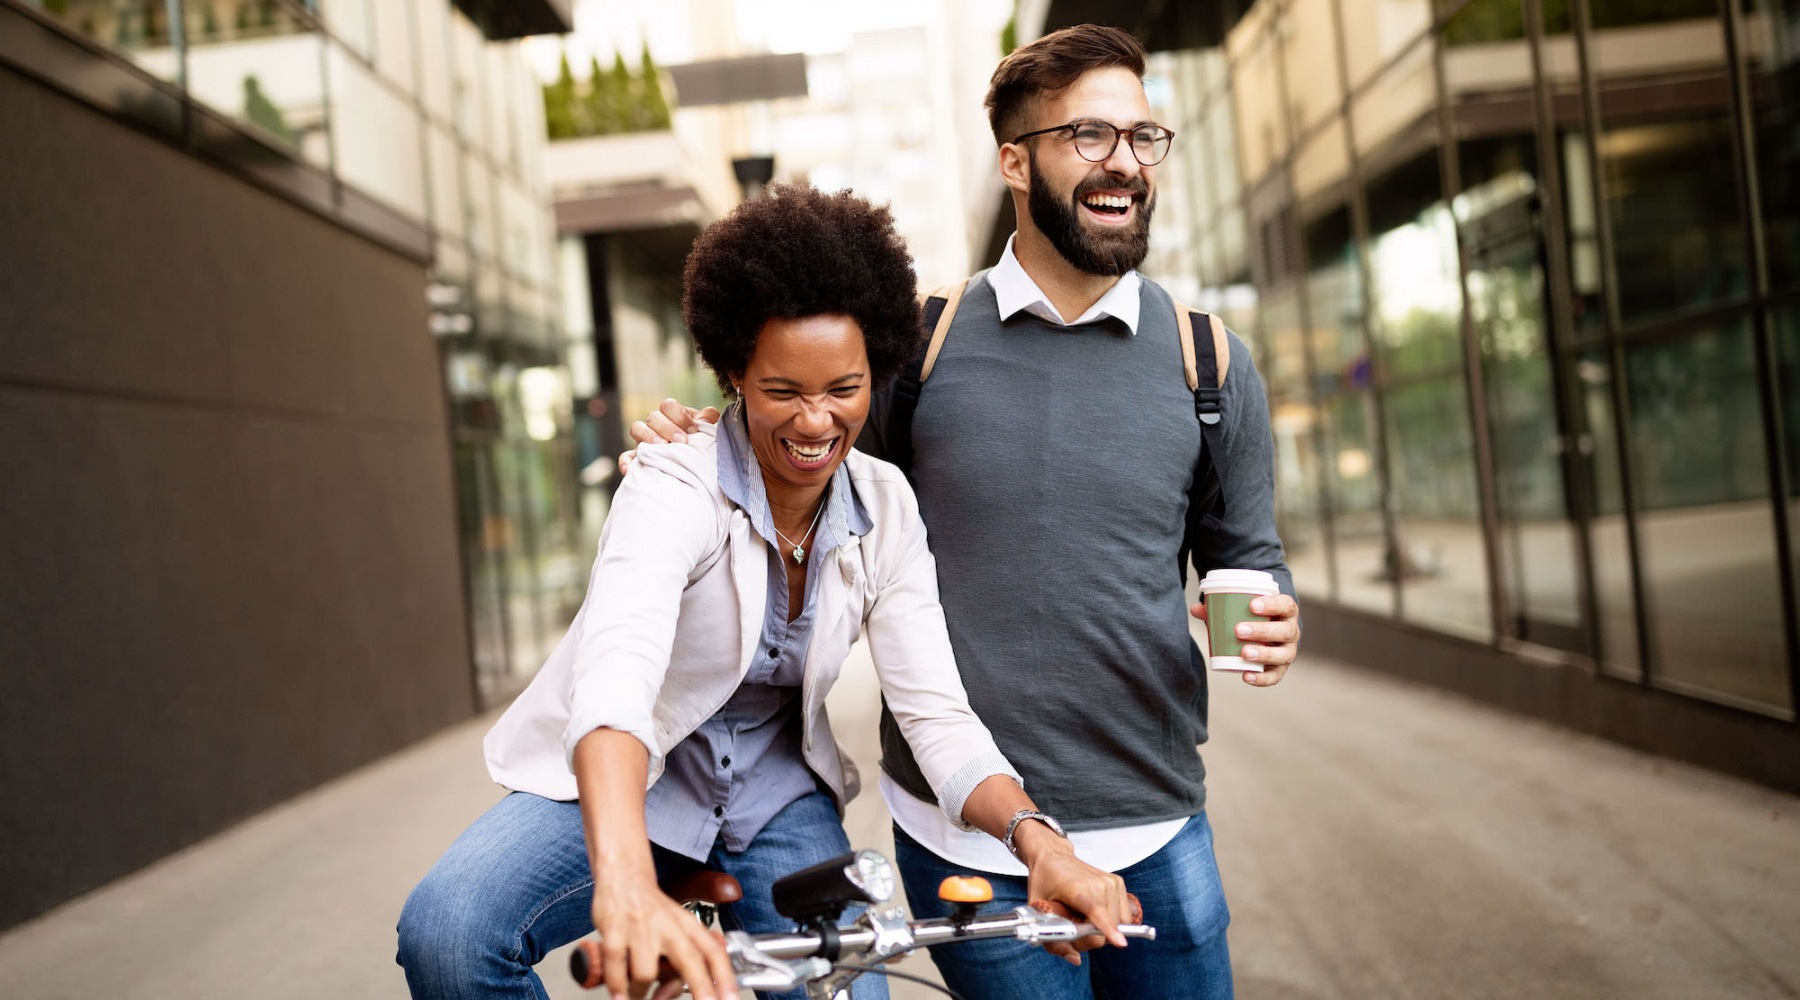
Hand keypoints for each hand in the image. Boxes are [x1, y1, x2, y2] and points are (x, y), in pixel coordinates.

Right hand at [591, 874, 735, 999]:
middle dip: (700, 987)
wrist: (624, 877)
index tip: (729, 998)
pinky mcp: (614, 931)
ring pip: (646, 974)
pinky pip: (616, 969)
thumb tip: (687, 988)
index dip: (724, 977)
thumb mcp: (677, 927)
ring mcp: (641, 928)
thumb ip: (684, 958)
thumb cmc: (652, 909)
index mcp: (688, 926)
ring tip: (636, 992)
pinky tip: (619, 993)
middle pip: (690, 960)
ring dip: (640, 992)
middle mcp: (668, 926)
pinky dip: (617, 986)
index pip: (713, 952)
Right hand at [619, 400, 720, 477]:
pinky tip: (629, 470)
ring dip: (648, 436)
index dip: (680, 415)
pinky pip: (626, 456)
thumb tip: (705, 417)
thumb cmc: (701, 443)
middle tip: (682, 441)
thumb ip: (708, 420)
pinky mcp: (637, 457)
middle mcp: (656, 424)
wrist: (695, 466)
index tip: (694, 429)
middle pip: (653, 416)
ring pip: (637, 428)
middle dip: (667, 427)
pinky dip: (626, 461)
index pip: (668, 406)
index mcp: (672, 415)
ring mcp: (644, 440)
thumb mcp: (707, 431)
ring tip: (661, 447)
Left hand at [1016, 827, 1133, 965]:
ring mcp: (1113, 883)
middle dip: (1092, 938)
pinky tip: (1093, 912)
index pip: (1098, 914)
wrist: (1053, 856)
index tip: (1119, 943)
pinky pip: (1123, 915)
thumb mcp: (1039, 911)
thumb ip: (1054, 941)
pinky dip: (1111, 920)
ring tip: (1083, 917)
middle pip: (1107, 930)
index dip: (1109, 931)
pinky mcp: (1119, 884)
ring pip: (1119, 925)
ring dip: (1103, 930)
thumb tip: (1075, 959)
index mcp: (1079, 890)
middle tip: (1074, 928)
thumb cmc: (1045, 880)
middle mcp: (1100, 885)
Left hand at [1190, 592, 1300, 686]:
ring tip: (1244, 653)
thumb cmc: (1253, 618)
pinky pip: (1275, 676)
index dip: (1272, 604)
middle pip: (1284, 631)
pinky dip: (1262, 678)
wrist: (1266, 635)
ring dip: (1264, 654)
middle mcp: (1291, 632)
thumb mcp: (1241, 610)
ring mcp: (1288, 651)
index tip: (1252, 605)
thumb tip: (1196, 609)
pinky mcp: (1280, 669)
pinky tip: (1246, 676)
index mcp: (1286, 612)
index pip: (1286, 605)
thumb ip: (1219, 609)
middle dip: (1262, 631)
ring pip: (1283, 654)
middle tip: (1239, 630)